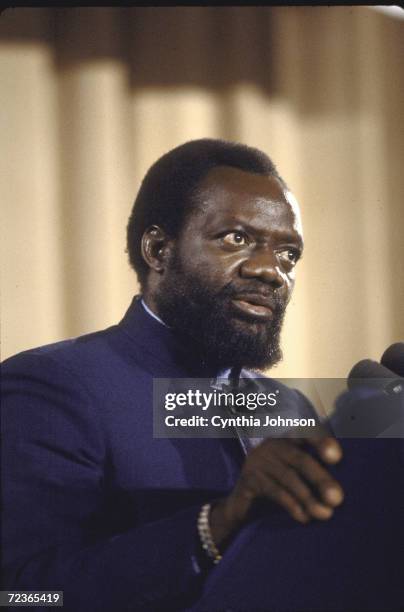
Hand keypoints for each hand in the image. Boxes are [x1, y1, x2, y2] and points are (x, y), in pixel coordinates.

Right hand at [210, 436, 343, 546]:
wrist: (244, 507)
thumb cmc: (280, 489)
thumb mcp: (298, 476)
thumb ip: (315, 476)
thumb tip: (339, 492)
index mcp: (288, 439)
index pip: (306, 433)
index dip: (321, 442)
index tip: (337, 458)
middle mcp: (272, 445)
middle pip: (300, 459)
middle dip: (320, 479)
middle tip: (337, 499)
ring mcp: (258, 460)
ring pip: (288, 477)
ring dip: (309, 498)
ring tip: (325, 514)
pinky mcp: (248, 478)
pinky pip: (275, 490)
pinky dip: (292, 505)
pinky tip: (304, 517)